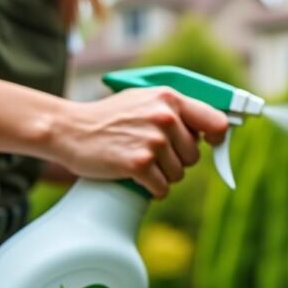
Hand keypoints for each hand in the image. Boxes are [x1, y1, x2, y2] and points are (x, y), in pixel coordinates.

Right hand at [49, 87, 228, 197]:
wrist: (69, 130)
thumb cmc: (109, 117)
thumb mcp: (144, 100)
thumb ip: (175, 110)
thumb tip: (210, 130)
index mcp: (169, 98)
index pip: (216, 122)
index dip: (217, 137)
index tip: (211, 144)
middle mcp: (164, 118)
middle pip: (194, 156)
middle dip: (177, 160)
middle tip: (152, 153)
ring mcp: (152, 141)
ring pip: (179, 174)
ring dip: (162, 175)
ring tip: (139, 161)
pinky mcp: (138, 163)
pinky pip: (162, 188)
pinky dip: (152, 189)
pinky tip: (136, 177)